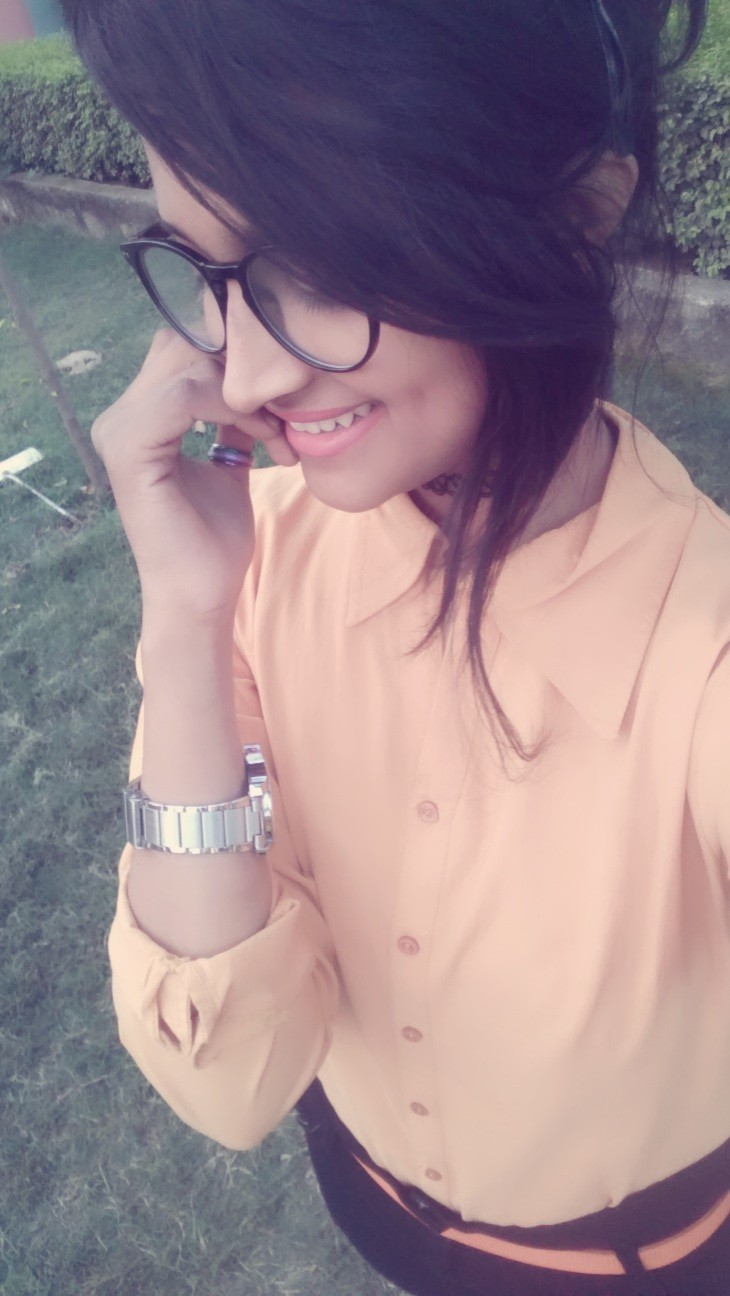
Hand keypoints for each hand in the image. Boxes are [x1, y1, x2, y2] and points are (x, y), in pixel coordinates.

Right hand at [92, 330, 297, 618]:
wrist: (202, 594)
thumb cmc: (214, 541)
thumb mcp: (229, 464)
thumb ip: (232, 420)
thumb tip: (254, 383)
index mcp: (137, 418)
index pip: (184, 350)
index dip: (238, 362)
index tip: (283, 401)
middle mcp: (118, 417)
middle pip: (184, 346)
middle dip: (244, 372)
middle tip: (284, 413)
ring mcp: (118, 431)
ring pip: (188, 364)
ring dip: (245, 393)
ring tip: (276, 433)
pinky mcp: (130, 449)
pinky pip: (185, 394)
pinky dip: (232, 406)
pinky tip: (262, 435)